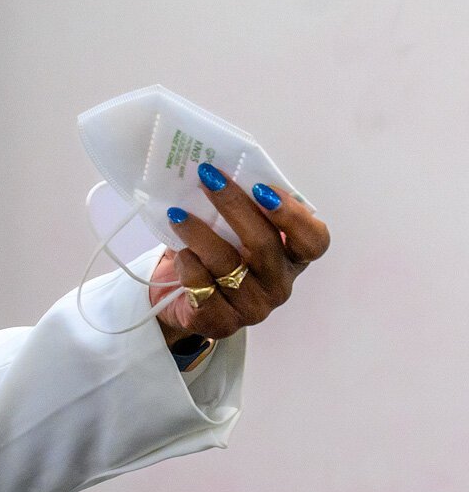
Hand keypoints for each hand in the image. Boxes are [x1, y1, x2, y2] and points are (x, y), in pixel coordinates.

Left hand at [148, 163, 330, 345]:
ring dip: (200, 234)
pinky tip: (181, 254)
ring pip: (229, 266)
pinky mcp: (222, 323)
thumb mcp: (230, 226)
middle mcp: (279, 284)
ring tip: (177, 214)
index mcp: (292, 257)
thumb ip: (238, 204)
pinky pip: (204, 291)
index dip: (293, 215)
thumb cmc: (212, 250)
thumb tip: (217, 167)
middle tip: (208, 178)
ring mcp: (253, 308)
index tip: (262, 188)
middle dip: (234, 206)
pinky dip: (189, 267)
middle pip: (265, 245)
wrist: (176, 294)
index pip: (314, 241)